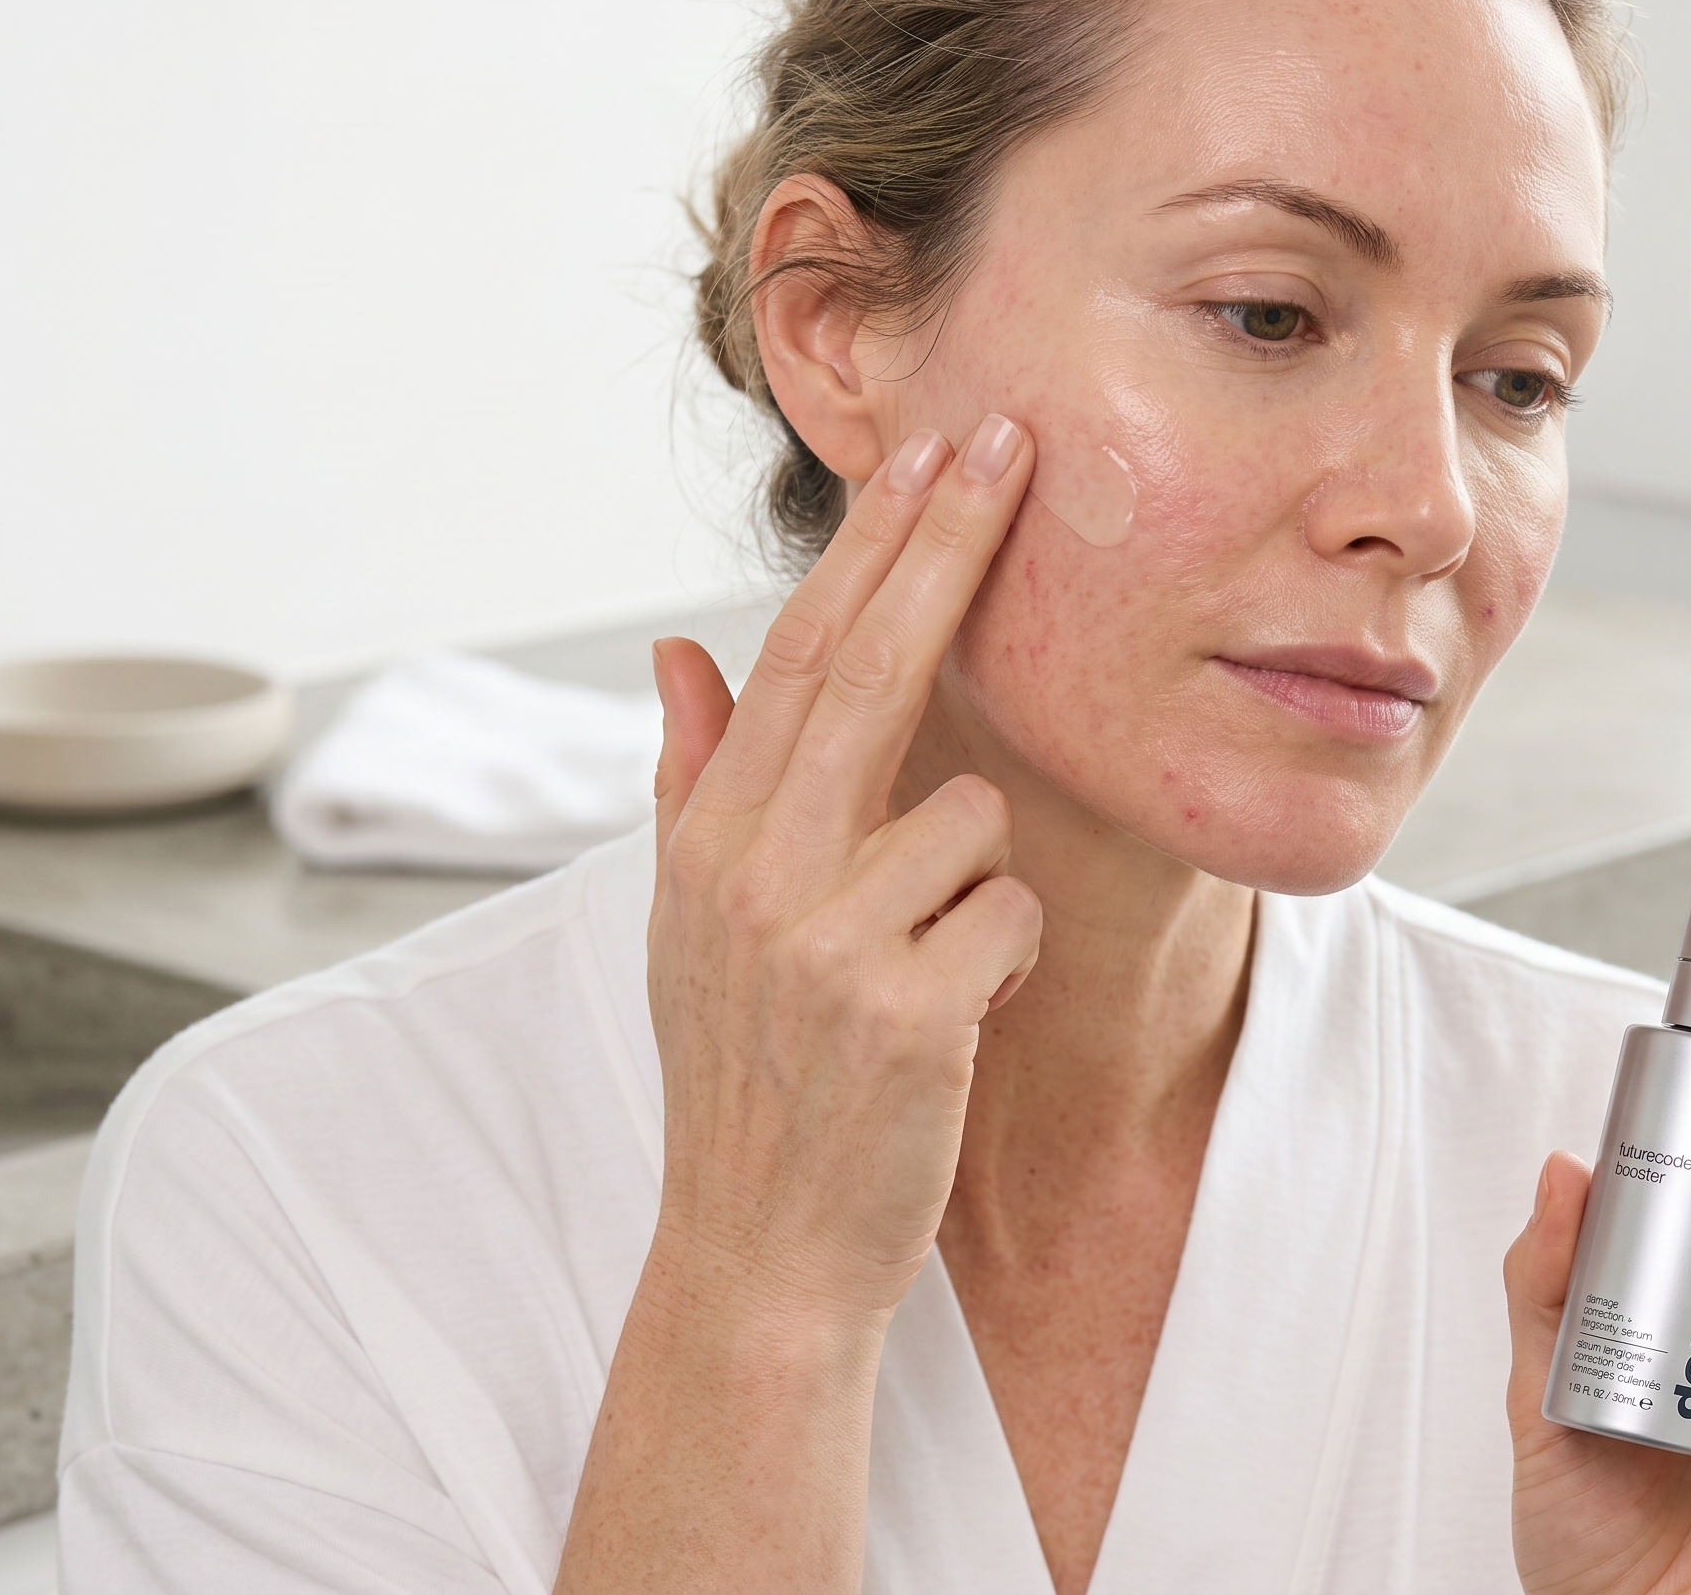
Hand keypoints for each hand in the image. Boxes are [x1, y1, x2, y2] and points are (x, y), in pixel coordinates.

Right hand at [644, 412, 1042, 1319]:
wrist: (760, 1247)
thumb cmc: (743, 1072)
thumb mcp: (691, 922)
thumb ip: (693, 778)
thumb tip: (680, 648)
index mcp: (711, 836)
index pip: (797, 654)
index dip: (870, 547)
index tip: (930, 456)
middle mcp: (755, 868)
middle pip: (870, 667)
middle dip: (946, 544)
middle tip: (1010, 443)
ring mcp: (827, 936)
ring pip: (968, 815)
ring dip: (968, 881)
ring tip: (916, 968)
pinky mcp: (907, 1005)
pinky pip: (1007, 912)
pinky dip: (999, 955)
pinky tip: (948, 1018)